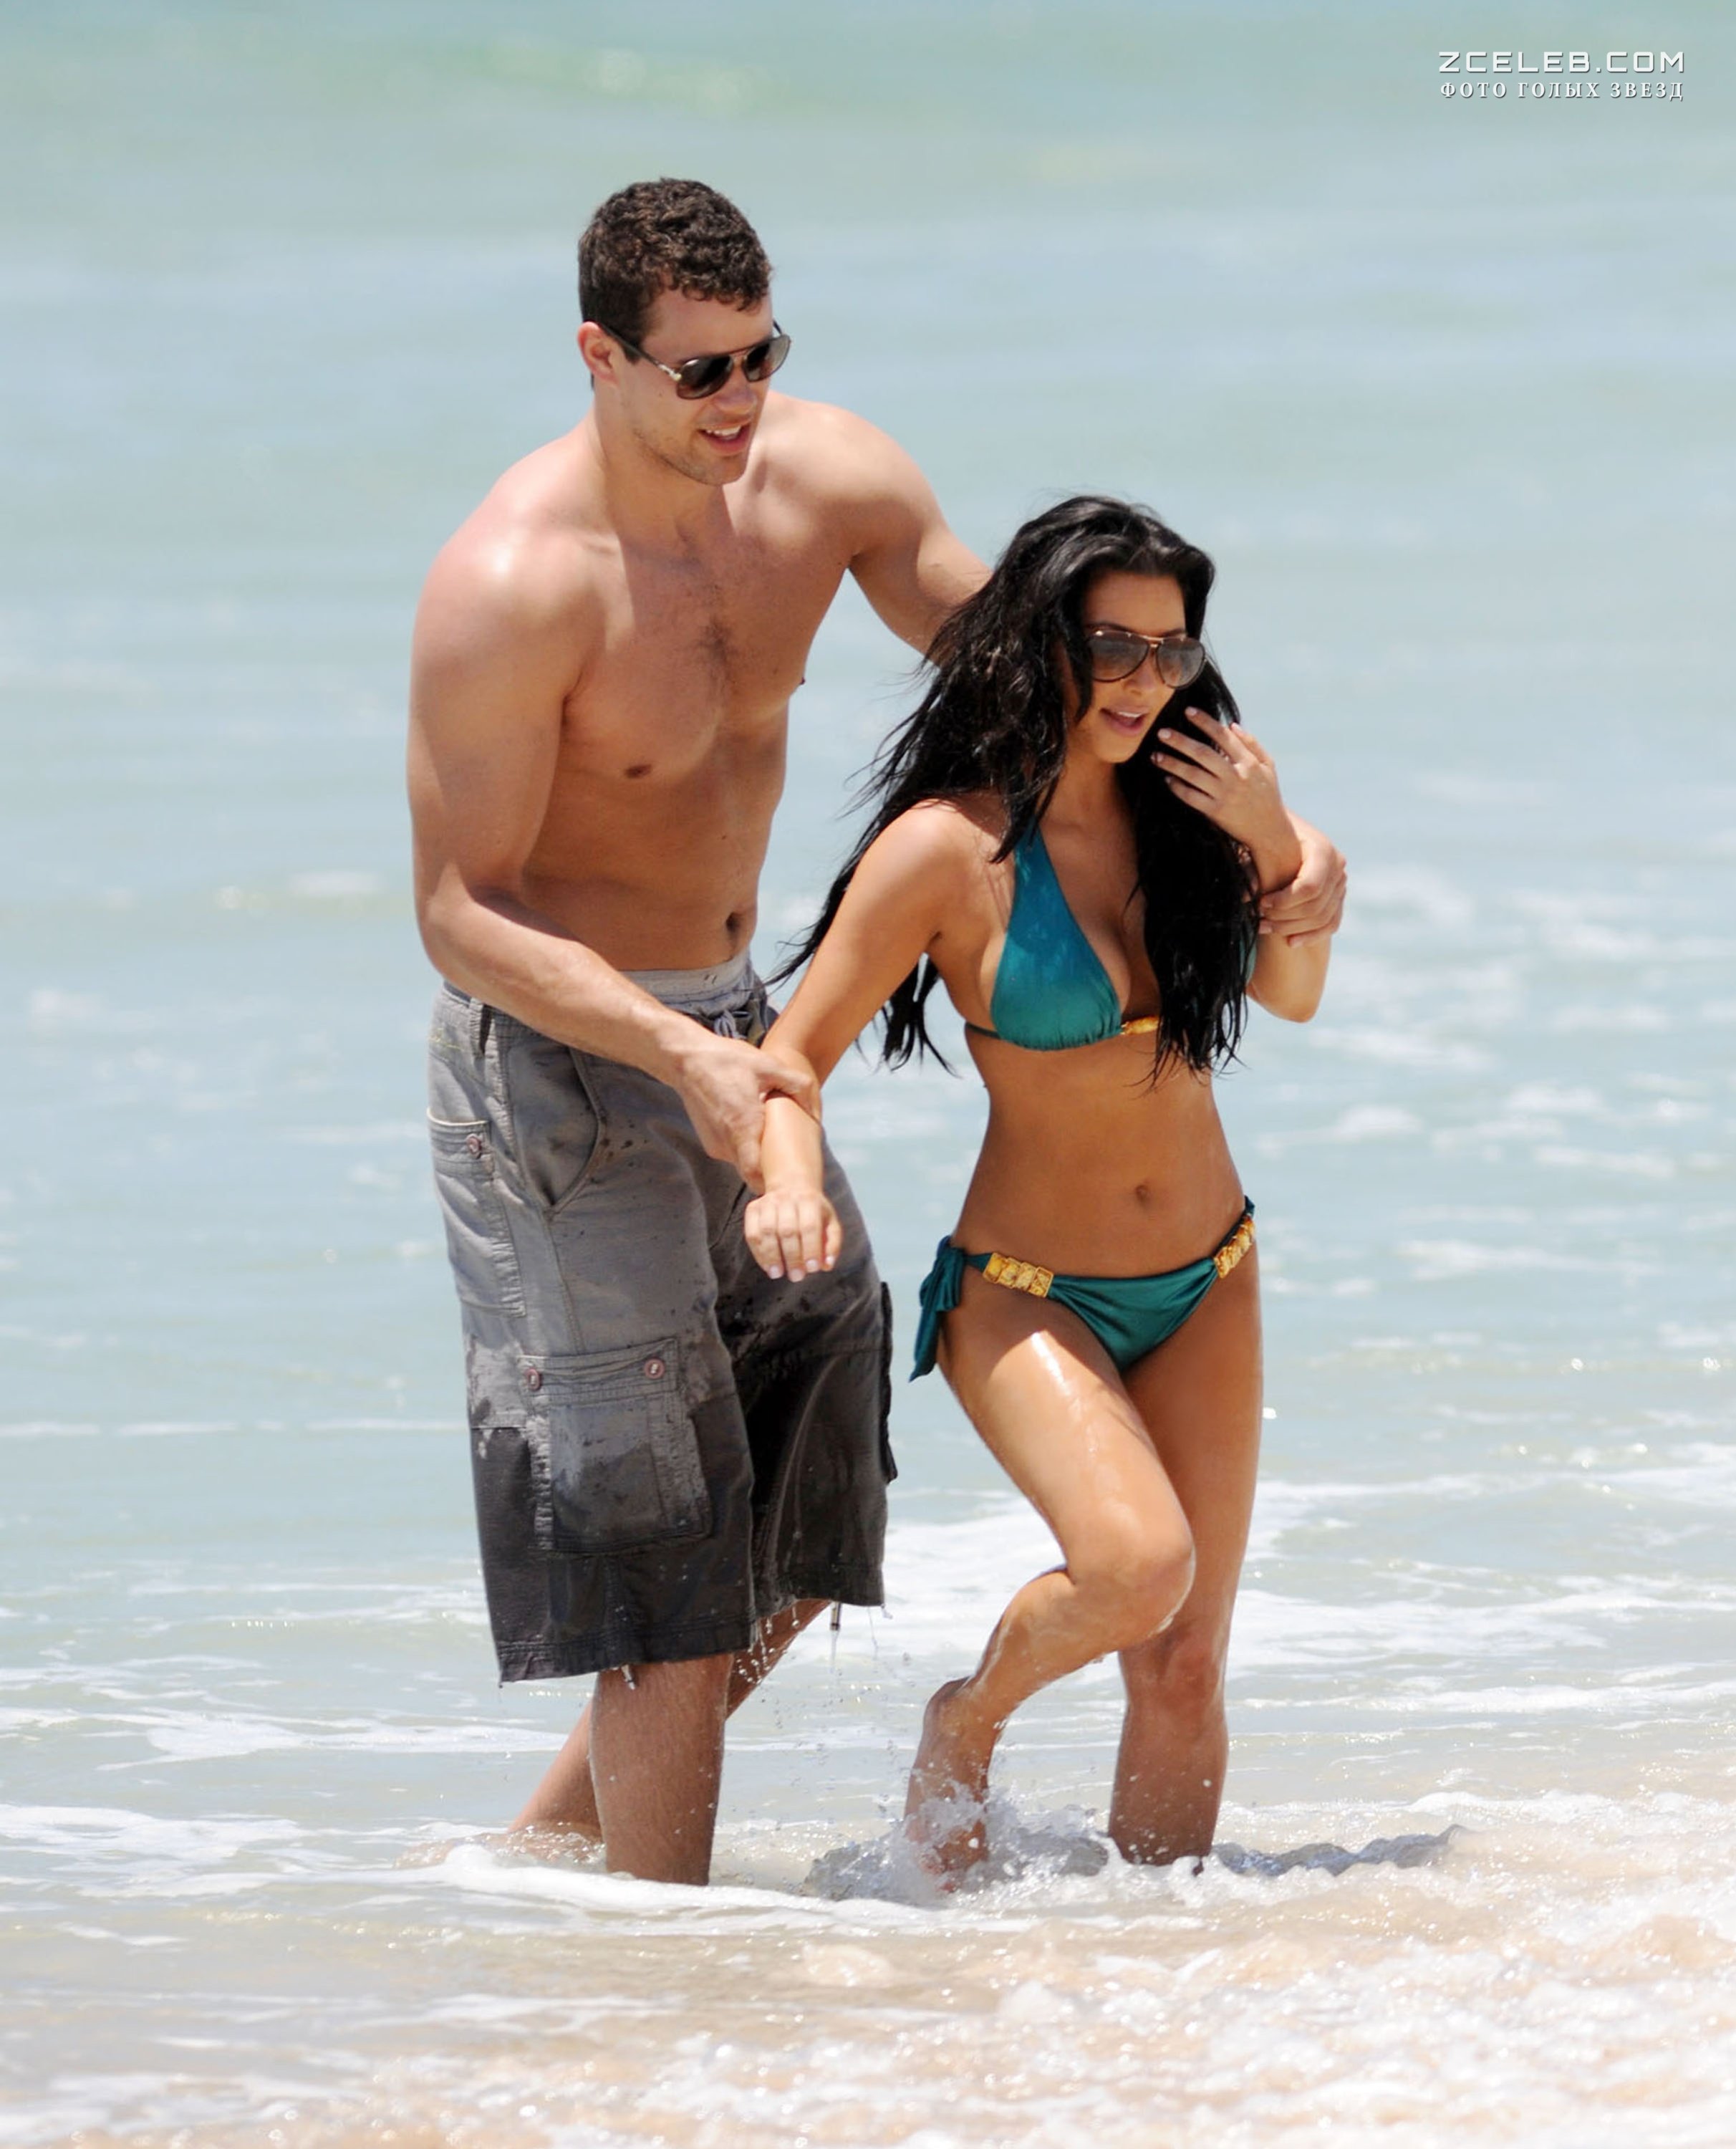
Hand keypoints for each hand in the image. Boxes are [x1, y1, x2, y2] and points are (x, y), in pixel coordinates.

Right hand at [667, 1030, 819, 1193]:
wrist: (685, 1059)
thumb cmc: (726, 1061)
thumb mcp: (767, 1065)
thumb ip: (797, 1084)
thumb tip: (815, 1109)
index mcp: (742, 1127)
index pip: (756, 1175)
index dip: (774, 1181)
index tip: (790, 1175)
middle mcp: (726, 1142)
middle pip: (753, 1172)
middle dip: (772, 1169)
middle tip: (792, 1158)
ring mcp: (715, 1144)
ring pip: (743, 1162)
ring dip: (758, 1155)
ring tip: (775, 1138)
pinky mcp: (709, 1141)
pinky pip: (734, 1153)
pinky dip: (746, 1147)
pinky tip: (756, 1128)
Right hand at [743, 1185, 842, 1279]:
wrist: (791, 1186)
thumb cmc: (813, 1212)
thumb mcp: (830, 1222)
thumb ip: (832, 1244)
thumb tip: (826, 1265)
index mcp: (810, 1201)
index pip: (810, 1226)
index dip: (811, 1249)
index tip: (812, 1269)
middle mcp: (787, 1199)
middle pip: (788, 1230)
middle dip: (792, 1257)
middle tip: (796, 1276)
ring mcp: (768, 1203)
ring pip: (767, 1231)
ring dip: (771, 1256)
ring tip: (777, 1274)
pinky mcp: (753, 1209)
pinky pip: (752, 1233)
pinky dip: (758, 1252)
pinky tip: (767, 1266)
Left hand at [1152, 711, 1294, 862]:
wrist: (1268, 829)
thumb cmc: (1267, 794)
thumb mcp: (1268, 766)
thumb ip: (1251, 744)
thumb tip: (1231, 725)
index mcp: (1249, 763)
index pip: (1223, 736)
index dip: (1205, 722)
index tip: (1188, 712)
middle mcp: (1236, 777)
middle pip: (1203, 754)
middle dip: (1180, 741)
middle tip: (1161, 732)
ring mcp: (1224, 795)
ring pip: (1193, 775)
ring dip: (1172, 764)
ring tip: (1156, 755)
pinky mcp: (1215, 812)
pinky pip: (1191, 796)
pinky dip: (1177, 787)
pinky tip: (1167, 779)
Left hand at [1259, 818, 1345, 944]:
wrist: (1279, 830)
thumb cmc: (1266, 835)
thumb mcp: (1260, 844)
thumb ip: (1254, 866)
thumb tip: (1246, 895)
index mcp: (1322, 850)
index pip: (1310, 887)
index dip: (1284, 902)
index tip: (1260, 904)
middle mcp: (1337, 866)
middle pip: (1316, 906)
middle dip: (1285, 917)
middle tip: (1259, 921)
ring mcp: (1340, 882)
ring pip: (1323, 917)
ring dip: (1293, 928)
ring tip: (1265, 929)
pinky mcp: (1337, 896)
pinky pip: (1331, 923)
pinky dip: (1311, 935)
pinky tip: (1290, 942)